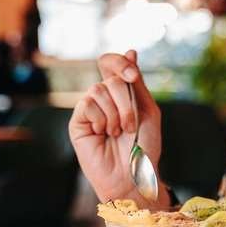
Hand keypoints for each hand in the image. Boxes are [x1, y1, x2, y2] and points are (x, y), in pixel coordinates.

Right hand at [69, 50, 168, 207]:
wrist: (133, 174)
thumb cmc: (144, 146)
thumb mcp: (147, 111)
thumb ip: (137, 83)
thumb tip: (130, 51)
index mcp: (122, 93)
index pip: (112, 63)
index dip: (119, 63)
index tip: (131, 75)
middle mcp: (104, 98)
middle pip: (111, 79)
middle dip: (126, 103)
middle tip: (130, 126)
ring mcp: (90, 109)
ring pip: (98, 90)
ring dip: (115, 114)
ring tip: (117, 133)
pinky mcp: (78, 121)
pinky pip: (87, 104)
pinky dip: (100, 119)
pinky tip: (102, 134)